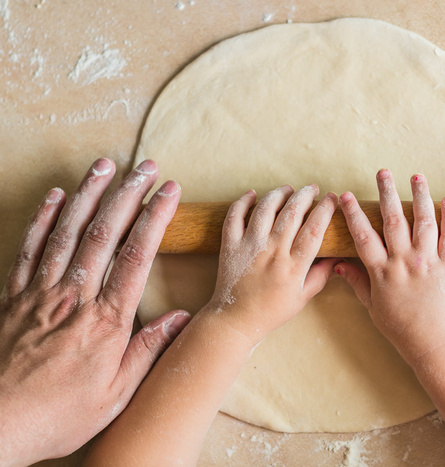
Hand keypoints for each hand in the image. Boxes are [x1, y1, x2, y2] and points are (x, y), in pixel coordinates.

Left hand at [0, 159, 190, 464]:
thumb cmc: (58, 413)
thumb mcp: (116, 394)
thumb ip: (148, 350)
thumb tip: (180, 318)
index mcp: (106, 320)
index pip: (136, 256)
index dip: (154, 217)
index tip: (169, 191)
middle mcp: (74, 297)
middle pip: (104, 233)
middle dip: (127, 194)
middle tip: (144, 167)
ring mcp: (40, 293)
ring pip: (67, 231)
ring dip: (87, 194)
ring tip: (104, 165)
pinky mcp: (14, 296)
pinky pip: (29, 248)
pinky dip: (43, 218)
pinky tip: (54, 196)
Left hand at [201, 184, 339, 343]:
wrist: (235, 320)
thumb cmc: (271, 311)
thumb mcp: (303, 297)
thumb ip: (321, 275)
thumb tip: (336, 256)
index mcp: (293, 266)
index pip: (314, 229)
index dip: (325, 210)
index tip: (331, 199)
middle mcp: (272, 252)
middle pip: (292, 213)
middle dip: (305, 195)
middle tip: (312, 189)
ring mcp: (249, 247)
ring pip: (266, 209)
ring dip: (279, 194)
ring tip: (288, 189)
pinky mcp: (230, 246)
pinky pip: (235, 216)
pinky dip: (243, 202)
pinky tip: (253, 194)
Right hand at [336, 170, 444, 363]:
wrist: (433, 341)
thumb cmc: (400, 326)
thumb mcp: (372, 306)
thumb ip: (357, 282)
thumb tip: (339, 264)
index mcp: (382, 271)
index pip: (363, 235)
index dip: (353, 213)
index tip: (346, 195)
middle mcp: (404, 261)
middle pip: (393, 220)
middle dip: (387, 193)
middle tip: (382, 172)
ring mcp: (428, 261)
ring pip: (423, 221)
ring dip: (419, 196)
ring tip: (416, 176)